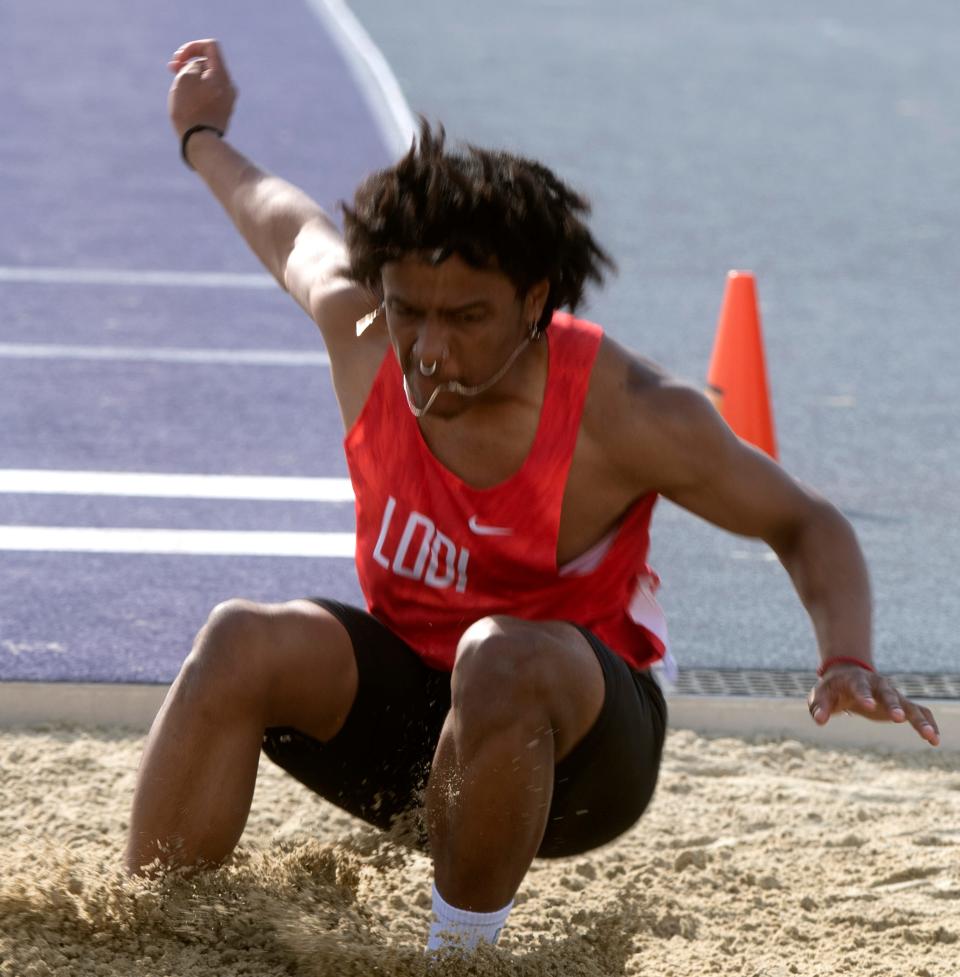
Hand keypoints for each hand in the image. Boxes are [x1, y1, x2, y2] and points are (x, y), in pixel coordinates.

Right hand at [167, 39, 236, 138]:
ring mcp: (228, 101)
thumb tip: (200, 68)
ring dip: (192, 78)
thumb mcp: (185, 77)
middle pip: (209, 64)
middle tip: (172, 70)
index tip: (178, 60)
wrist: (200, 143)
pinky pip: (210, 94)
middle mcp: (229, 87)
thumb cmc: (190, 109)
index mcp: (222, 75)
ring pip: (208, 80)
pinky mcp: (223, 113)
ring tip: (178, 88)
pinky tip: (187, 102)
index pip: (211, 46)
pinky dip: (198, 92)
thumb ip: (193, 65)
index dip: (192, 47)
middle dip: (189, 63)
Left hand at [807, 664, 939, 745]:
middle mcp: (877, 685)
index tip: (868, 706)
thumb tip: (819, 721)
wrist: (847, 676)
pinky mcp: (901, 704)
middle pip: (887, 693)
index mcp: (855, 680)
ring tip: (930, 736)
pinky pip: (919, 711)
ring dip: (919, 720)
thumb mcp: (821, 696)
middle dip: (893, 705)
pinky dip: (928, 723)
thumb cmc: (832, 689)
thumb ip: (819, 707)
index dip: (864, 695)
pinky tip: (935, 739)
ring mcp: (892, 694)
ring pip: (909, 705)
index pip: (859, 687)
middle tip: (899, 718)